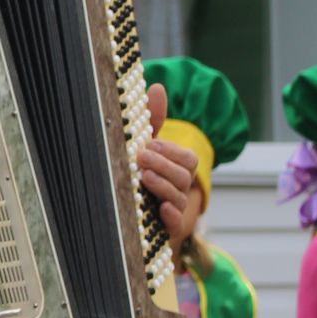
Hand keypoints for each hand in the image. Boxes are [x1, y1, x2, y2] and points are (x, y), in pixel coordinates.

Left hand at [139, 84, 199, 239]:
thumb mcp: (146, 149)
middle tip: (141, 157)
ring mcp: (175, 210)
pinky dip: (171, 215)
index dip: (170, 151)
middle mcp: (180, 190)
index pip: (187, 158)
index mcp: (178, 170)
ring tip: (144, 176)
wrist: (129, 217)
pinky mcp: (166, 229)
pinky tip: (162, 208)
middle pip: (184, 176)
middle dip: (164, 164)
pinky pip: (176, 224)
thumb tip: (157, 87)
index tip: (150, 144)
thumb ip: (153, 121)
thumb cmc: (142, 176)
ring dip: (163, 185)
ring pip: (179, 197)